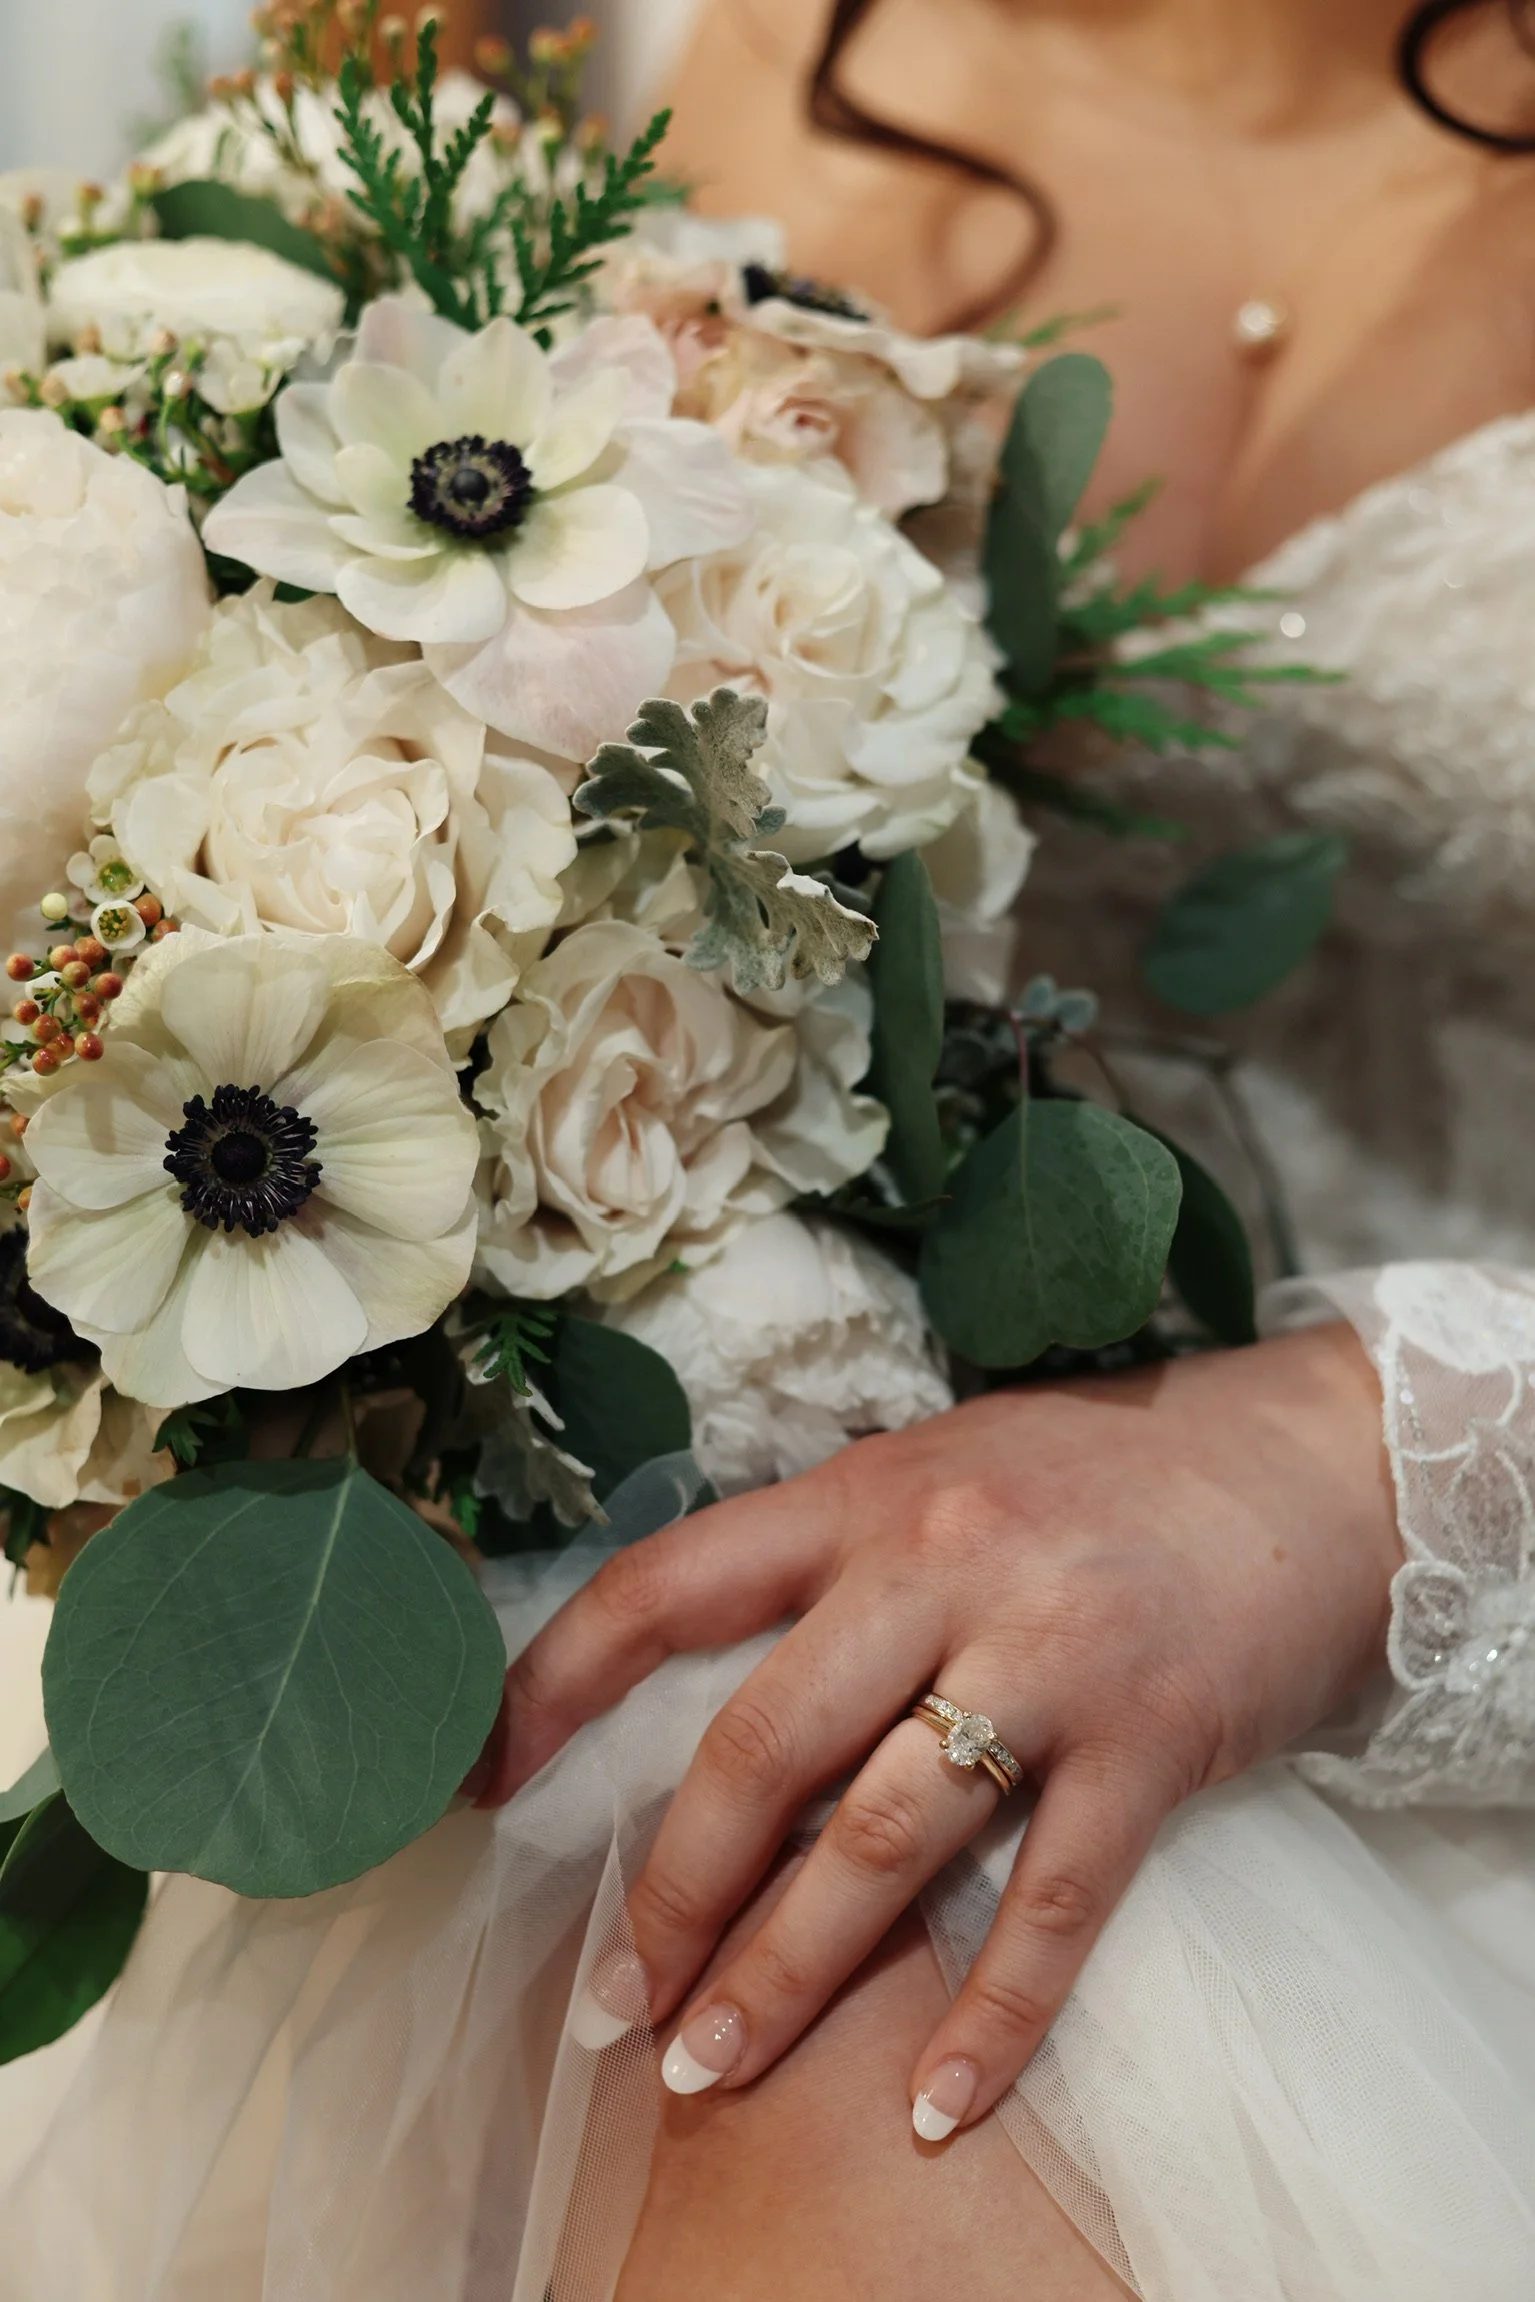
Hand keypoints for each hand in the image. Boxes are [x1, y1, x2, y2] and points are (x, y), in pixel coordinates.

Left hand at [483, 1325, 1398, 2138]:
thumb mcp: (946, 1465)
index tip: (481, 1778)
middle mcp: (942, 1568)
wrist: (1308, 1470)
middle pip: (762, 1746)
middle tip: (611, 2002)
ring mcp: (1049, 1660)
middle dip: (670, 1890)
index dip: (555, 1682)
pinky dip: (991, 2018)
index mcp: (867, 1495)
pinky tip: (934, 2106)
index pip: (669, 1584)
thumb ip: (839, 1550)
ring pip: (884, 1841)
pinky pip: (1051, 1904)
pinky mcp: (1152, 1745)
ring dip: (786, 1972)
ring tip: (708, 2066)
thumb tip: (705, 1653)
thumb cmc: (1106, 1473)